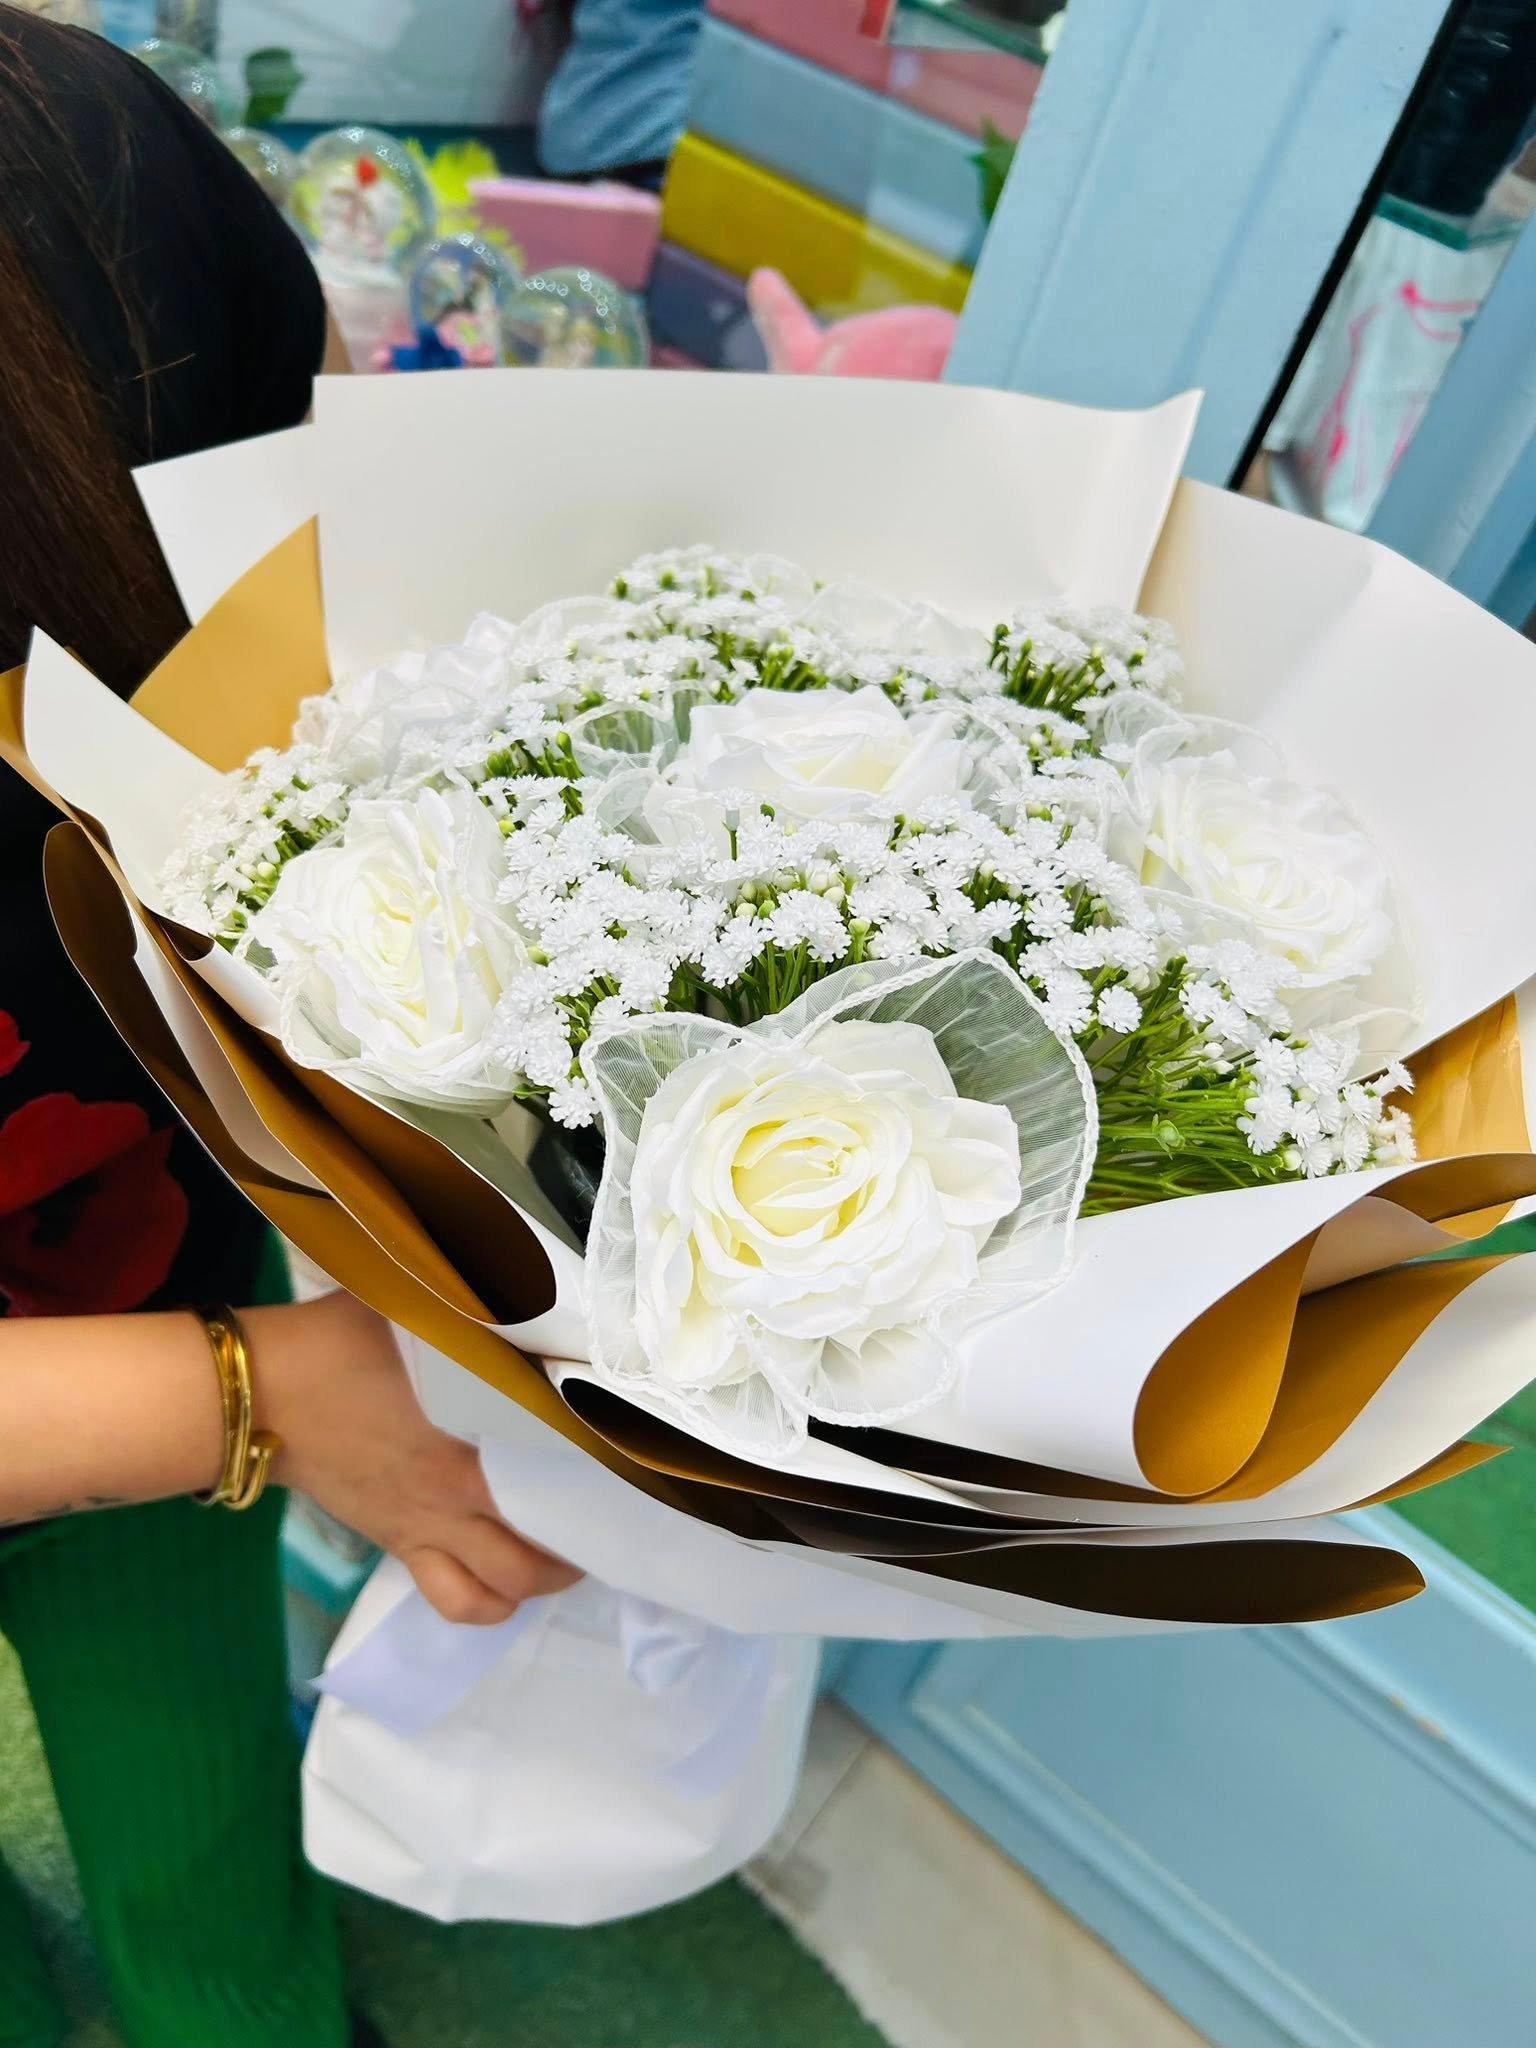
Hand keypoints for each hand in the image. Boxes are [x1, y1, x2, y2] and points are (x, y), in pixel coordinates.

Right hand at [250, 1291, 579, 1624]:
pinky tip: (501, 1585)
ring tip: (562, 1554)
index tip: (630, 1460)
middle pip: (539, 1548)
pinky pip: (452, 1600)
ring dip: (539, 1580)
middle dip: (580, 1542)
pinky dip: (485, 1604)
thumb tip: (533, 1284)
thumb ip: (483, 1306)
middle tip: (601, 1516)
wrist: (267, 1392)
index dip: (603, 1471)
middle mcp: (460, 1496)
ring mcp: (429, 1529)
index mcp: (476, 1437)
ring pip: (502, 1588)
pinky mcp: (399, 1545)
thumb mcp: (426, 1308)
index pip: (561, 1469)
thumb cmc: (345, 1340)